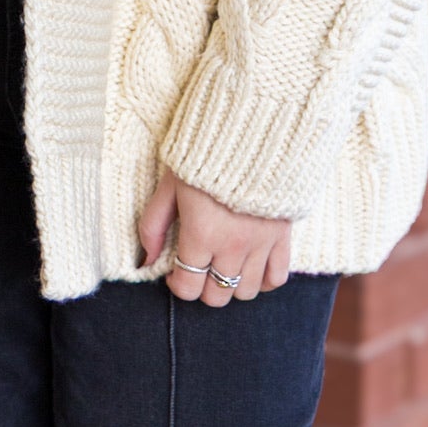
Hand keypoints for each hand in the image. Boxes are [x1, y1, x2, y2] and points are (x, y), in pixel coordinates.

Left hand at [136, 165, 291, 305]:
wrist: (251, 130)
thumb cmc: (203, 154)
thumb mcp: (169, 185)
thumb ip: (153, 226)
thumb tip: (145, 261)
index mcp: (201, 234)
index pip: (188, 287)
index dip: (177, 284)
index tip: (175, 270)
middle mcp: (232, 246)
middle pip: (216, 296)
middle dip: (202, 287)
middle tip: (198, 266)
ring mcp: (260, 244)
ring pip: (246, 292)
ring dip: (230, 284)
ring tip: (223, 264)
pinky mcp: (282, 235)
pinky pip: (277, 277)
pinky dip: (263, 280)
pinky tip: (250, 266)